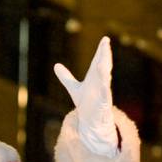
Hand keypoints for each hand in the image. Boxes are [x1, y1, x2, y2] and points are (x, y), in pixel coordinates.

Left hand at [54, 37, 117, 156]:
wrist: (92, 122)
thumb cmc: (86, 104)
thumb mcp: (74, 89)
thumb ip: (66, 77)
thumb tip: (56, 65)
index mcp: (95, 79)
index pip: (98, 62)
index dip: (101, 51)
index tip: (105, 39)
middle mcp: (100, 84)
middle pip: (103, 67)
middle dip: (105, 56)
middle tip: (106, 44)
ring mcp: (103, 95)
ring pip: (105, 81)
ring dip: (105, 72)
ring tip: (104, 62)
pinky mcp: (104, 106)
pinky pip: (105, 98)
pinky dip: (105, 92)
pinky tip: (105, 86)